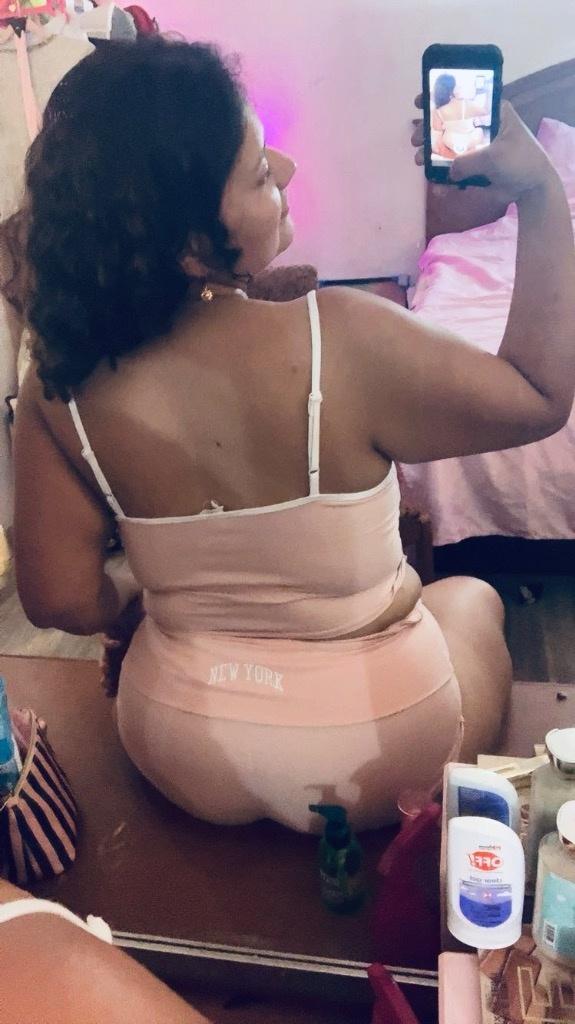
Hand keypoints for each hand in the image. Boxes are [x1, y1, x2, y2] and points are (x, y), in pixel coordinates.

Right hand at [411, 96, 556, 196]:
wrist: (531, 188)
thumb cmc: (520, 161)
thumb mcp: (495, 157)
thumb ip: (469, 162)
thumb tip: (449, 171)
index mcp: (491, 113)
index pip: (463, 99)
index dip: (440, 98)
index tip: (420, 102)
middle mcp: (480, 127)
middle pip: (449, 123)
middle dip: (429, 131)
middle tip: (415, 139)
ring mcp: (474, 148)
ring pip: (446, 147)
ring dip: (430, 154)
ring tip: (419, 160)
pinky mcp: (472, 167)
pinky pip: (452, 170)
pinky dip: (442, 177)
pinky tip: (435, 185)